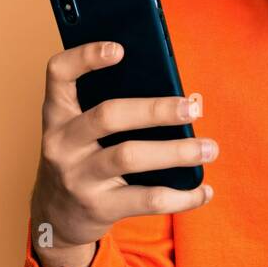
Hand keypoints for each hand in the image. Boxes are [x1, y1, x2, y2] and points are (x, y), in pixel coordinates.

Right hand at [28, 40, 216, 266]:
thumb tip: (186, 101)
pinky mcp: (98, 208)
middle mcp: (61, 143)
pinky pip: (147, 199)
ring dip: (177, 151)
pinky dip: (182, 197)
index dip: (84, 57)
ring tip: (210, 148)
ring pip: (130, 157)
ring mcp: (77, 177)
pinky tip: (204, 190)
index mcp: (58, 114)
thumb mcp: (83, 131)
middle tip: (194, 108)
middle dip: (156, 110)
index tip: (119, 49)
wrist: (57, 217)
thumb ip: (119, 110)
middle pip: (108, 116)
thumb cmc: (85, 158)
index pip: (59, 73)